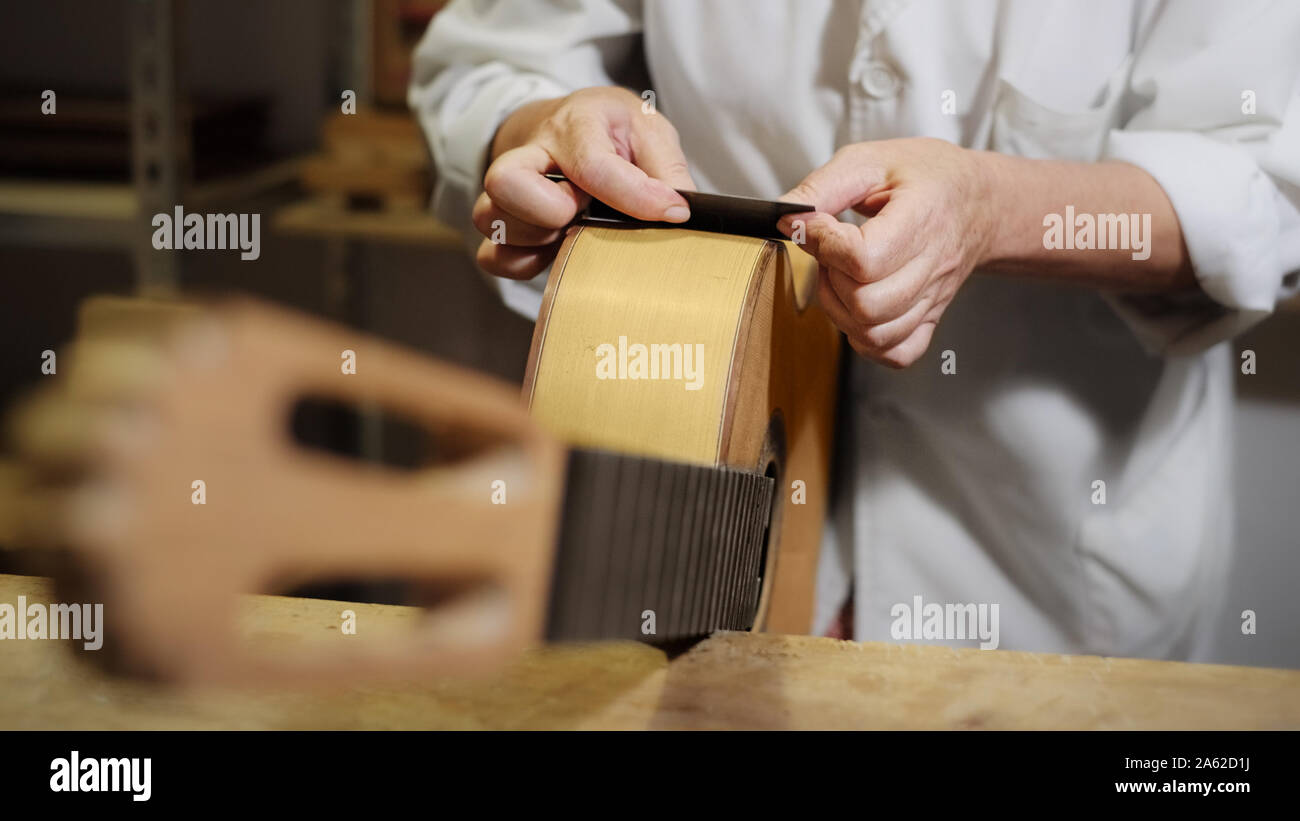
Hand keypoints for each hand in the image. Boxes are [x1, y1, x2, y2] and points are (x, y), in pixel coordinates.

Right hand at [475, 86, 695, 278]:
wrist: (566, 125)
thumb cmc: (611, 132)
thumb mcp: (649, 132)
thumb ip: (668, 171)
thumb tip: (677, 214)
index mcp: (576, 123)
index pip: (593, 166)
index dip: (634, 197)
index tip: (671, 212)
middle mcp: (531, 152)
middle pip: (507, 182)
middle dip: (551, 211)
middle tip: (583, 213)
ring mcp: (508, 190)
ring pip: (493, 220)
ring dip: (538, 237)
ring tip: (572, 227)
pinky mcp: (502, 224)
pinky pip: (492, 256)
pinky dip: (521, 263)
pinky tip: (552, 250)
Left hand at [779, 138, 994, 367]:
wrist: (977, 201)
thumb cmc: (924, 177)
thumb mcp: (870, 160)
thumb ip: (823, 187)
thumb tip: (786, 220)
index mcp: (922, 218)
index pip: (864, 259)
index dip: (826, 246)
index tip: (816, 225)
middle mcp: (932, 266)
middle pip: (866, 305)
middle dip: (831, 280)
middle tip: (829, 253)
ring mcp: (933, 299)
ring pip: (875, 334)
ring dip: (841, 309)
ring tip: (841, 277)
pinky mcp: (930, 318)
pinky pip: (896, 353)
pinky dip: (867, 340)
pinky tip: (857, 309)